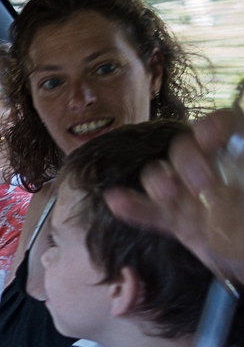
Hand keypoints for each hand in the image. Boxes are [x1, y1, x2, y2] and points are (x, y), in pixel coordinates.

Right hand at [105, 108, 243, 282]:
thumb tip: (225, 177)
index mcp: (238, 157)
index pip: (224, 125)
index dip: (213, 125)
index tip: (211, 139)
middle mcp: (211, 170)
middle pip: (184, 148)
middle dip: (187, 160)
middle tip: (201, 185)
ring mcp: (189, 197)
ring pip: (160, 176)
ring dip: (157, 181)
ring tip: (168, 196)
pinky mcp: (175, 222)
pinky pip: (148, 212)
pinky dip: (132, 206)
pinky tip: (116, 200)